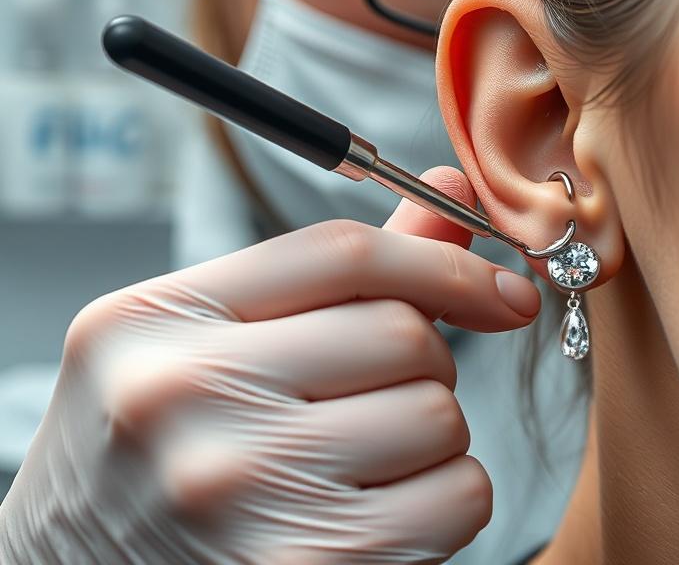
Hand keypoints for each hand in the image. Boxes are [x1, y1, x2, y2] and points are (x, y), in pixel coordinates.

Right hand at [0, 167, 539, 564]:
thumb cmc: (156, 450)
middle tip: (382, 394)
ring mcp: (237, 490)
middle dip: (425, 361)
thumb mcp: (209, 341)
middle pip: (402, 333)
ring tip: (363, 459)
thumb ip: (336, 271)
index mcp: (153, 322)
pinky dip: (446, 499)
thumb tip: (450, 192)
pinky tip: (381, 511)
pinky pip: (456, 497)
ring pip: (439, 416)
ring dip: (432, 435)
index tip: (502, 290)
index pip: (341, 253)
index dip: (445, 263)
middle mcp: (181, 399)